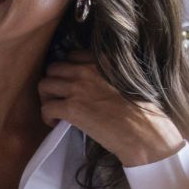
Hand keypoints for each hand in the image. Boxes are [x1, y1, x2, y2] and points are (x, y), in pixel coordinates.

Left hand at [38, 51, 185, 165]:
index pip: (71, 56)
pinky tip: (56, 123)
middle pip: (53, 68)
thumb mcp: (126, 80)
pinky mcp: (71, 109)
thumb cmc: (141, 111)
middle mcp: (87, 70)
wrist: (143, 132)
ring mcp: (78, 88)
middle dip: (53, 83)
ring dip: (46, 98)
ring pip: (44, 85)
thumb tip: (89, 83)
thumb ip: (105, 74)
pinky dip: (47, 117)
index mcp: (102, 61)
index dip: (67, 71)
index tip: (70, 83)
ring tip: (56, 110)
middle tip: (59, 97)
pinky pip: (46, 108)